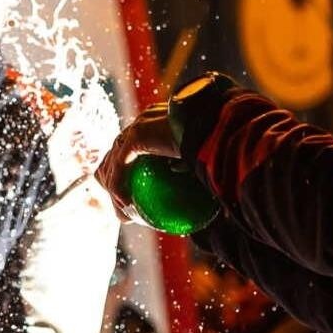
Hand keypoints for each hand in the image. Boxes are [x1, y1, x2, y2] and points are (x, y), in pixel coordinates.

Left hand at [97, 72, 238, 222]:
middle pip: (116, 152)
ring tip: (123, 212)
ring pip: (115, 160)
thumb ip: (200, 173)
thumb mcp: (206, 160)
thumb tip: (213, 200)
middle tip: (123, 207)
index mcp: (157, 122)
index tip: (130, 193)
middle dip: (112, 179)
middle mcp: (145, 120)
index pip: (130, 144)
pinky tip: (124, 203)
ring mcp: (140, 125)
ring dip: (114, 188)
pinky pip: (122, 165)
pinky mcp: (138, 134)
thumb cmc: (218, 142)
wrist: (220, 127)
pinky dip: (119, 185)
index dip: (124, 168)